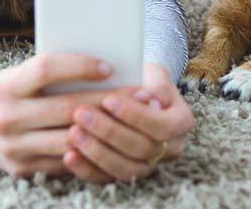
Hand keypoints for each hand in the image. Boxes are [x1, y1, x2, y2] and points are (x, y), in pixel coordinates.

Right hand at [0, 53, 139, 177]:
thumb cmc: (3, 90)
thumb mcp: (17, 73)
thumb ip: (50, 73)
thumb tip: (102, 67)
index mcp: (7, 85)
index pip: (47, 69)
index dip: (80, 66)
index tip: (110, 66)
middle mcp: (7, 117)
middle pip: (66, 108)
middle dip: (108, 101)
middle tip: (139, 94)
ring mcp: (13, 148)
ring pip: (69, 139)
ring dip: (106, 130)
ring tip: (134, 119)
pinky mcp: (20, 170)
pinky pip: (63, 161)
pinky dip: (90, 151)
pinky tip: (113, 142)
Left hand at [63, 62, 194, 183]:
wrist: (137, 91)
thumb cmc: (144, 77)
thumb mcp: (153, 72)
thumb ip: (154, 83)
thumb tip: (150, 97)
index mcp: (181, 122)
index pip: (160, 126)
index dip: (134, 115)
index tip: (108, 99)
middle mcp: (171, 148)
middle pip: (140, 148)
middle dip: (108, 131)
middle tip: (81, 114)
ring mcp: (149, 165)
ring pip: (124, 168)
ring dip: (95, 152)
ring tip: (72, 133)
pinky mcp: (126, 174)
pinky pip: (107, 179)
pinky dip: (86, 169)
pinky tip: (69, 156)